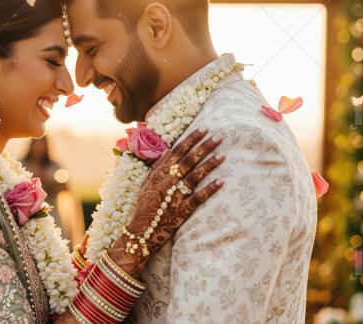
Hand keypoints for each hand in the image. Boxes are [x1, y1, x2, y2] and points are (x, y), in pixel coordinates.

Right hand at [108, 128, 224, 275]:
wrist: (140, 234)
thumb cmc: (143, 207)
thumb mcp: (147, 183)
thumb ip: (158, 167)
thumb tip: (169, 150)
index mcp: (157, 173)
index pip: (176, 151)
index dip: (191, 139)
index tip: (204, 129)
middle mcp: (166, 182)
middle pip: (188, 160)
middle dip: (204, 146)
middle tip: (219, 136)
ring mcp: (174, 196)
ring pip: (194, 176)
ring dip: (209, 164)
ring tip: (223, 155)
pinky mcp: (181, 211)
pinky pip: (198, 198)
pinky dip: (210, 189)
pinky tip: (222, 181)